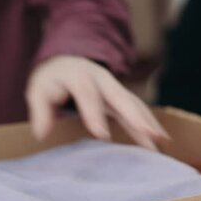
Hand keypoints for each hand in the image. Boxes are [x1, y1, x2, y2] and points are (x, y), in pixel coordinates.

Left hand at [26, 55, 169, 149]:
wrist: (68, 59)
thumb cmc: (52, 78)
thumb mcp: (38, 89)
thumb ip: (40, 110)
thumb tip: (41, 133)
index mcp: (79, 76)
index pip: (88, 95)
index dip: (95, 114)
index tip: (102, 135)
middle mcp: (102, 80)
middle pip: (122, 97)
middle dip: (137, 117)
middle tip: (150, 135)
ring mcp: (114, 87)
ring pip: (135, 104)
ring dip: (149, 122)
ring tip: (162, 142)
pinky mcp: (121, 97)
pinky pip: (137, 110)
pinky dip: (149, 124)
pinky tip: (160, 141)